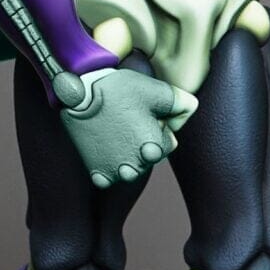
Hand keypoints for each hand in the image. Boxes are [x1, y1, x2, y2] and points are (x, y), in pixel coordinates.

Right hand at [54, 66, 196, 186]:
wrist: (79, 92)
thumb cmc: (120, 90)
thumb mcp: (158, 90)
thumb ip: (182, 103)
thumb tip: (190, 111)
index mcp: (153, 147)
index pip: (167, 145)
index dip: (159, 128)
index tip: (147, 115)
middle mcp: (136, 164)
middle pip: (149, 159)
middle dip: (145, 143)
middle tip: (130, 122)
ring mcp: (114, 170)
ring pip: (130, 171)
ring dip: (128, 158)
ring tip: (118, 137)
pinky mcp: (96, 171)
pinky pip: (107, 179)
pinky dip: (108, 170)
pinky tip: (105, 152)